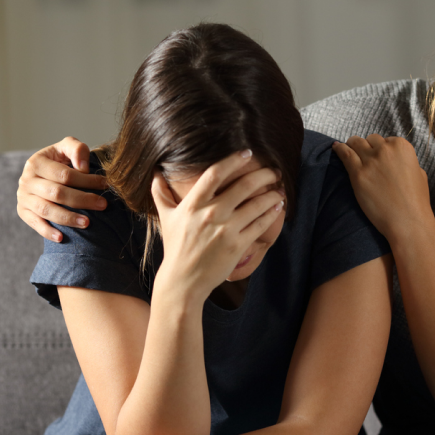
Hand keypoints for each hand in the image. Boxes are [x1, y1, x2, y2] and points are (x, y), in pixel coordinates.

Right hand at [17, 137, 108, 241]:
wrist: (43, 172)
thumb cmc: (61, 159)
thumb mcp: (67, 147)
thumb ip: (76, 150)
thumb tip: (83, 167)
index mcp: (36, 162)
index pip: (64, 175)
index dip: (86, 180)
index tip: (105, 185)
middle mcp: (26, 180)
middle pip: (57, 193)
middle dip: (82, 200)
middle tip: (103, 205)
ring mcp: (23, 197)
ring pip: (46, 210)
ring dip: (68, 218)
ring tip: (87, 223)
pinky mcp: (23, 211)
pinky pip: (35, 224)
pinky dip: (47, 231)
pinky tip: (62, 238)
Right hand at [151, 153, 284, 302]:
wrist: (183, 281)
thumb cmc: (175, 247)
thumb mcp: (166, 218)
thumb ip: (161, 194)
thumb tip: (155, 174)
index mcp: (193, 204)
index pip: (215, 173)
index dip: (233, 160)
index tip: (247, 153)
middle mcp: (210, 214)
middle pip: (243, 185)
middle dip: (263, 175)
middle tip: (274, 171)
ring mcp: (225, 230)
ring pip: (256, 205)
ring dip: (272, 194)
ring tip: (280, 189)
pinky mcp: (237, 245)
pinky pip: (260, 225)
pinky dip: (271, 214)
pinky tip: (278, 207)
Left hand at [332, 135, 434, 241]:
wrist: (407, 221)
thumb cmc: (416, 201)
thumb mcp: (419, 173)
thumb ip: (407, 162)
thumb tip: (398, 161)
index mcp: (402, 146)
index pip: (386, 140)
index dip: (381, 148)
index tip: (378, 156)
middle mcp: (386, 149)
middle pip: (370, 140)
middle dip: (367, 147)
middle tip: (364, 156)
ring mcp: (370, 161)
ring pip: (355, 143)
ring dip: (352, 145)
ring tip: (347, 148)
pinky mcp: (357, 173)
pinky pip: (344, 154)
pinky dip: (339, 149)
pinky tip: (335, 147)